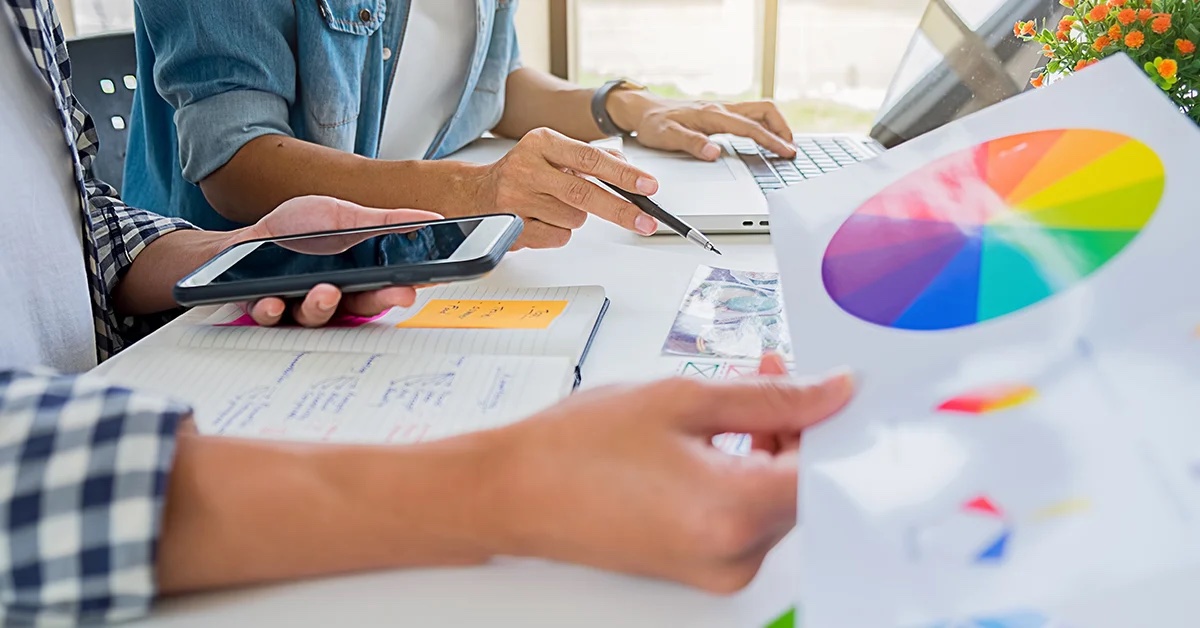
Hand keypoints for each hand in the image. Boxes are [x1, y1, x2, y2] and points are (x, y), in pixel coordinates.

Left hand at [226, 195, 441, 326]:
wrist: (248, 236)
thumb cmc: (297, 228)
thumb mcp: (344, 215)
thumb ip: (385, 221)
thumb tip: (431, 218)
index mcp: (355, 278)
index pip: (384, 290)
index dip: (399, 291)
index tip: (412, 288)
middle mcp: (333, 297)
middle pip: (359, 309)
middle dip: (377, 303)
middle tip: (393, 295)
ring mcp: (299, 305)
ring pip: (317, 317)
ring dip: (323, 306)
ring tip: (325, 292)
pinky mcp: (266, 309)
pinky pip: (271, 317)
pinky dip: (272, 311)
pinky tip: (274, 302)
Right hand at [466, 128, 661, 248]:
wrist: (475, 193)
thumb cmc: (523, 171)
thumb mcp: (552, 152)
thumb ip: (590, 157)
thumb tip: (628, 169)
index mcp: (542, 142)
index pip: (590, 159)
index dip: (623, 174)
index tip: (648, 186)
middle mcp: (527, 168)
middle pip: (584, 193)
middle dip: (620, 210)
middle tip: (644, 221)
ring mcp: (518, 199)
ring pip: (574, 219)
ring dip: (575, 217)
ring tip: (554, 205)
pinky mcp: (514, 227)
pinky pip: (558, 237)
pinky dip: (559, 232)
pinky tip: (542, 219)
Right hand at [484, 358, 853, 592]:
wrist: (516, 491)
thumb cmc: (577, 449)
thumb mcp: (683, 399)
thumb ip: (769, 395)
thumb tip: (828, 392)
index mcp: (733, 512)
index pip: (823, 467)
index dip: (831, 421)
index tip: (828, 390)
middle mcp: (733, 555)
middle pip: (802, 484)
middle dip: (793, 425)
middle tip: (769, 376)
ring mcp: (719, 569)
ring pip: (776, 499)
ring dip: (768, 447)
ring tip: (731, 400)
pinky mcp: (705, 569)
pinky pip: (748, 517)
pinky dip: (744, 474)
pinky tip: (716, 437)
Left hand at [608, 91, 796, 161]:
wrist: (643, 111)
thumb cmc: (654, 125)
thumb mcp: (668, 137)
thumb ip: (692, 144)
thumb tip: (715, 153)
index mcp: (713, 115)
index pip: (751, 127)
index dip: (772, 140)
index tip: (787, 152)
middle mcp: (721, 109)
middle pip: (764, 110)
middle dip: (782, 128)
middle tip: (791, 149)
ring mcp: (722, 110)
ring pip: (759, 110)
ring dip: (775, 125)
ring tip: (784, 145)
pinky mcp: (720, 114)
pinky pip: (750, 116)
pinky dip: (764, 125)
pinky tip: (765, 139)